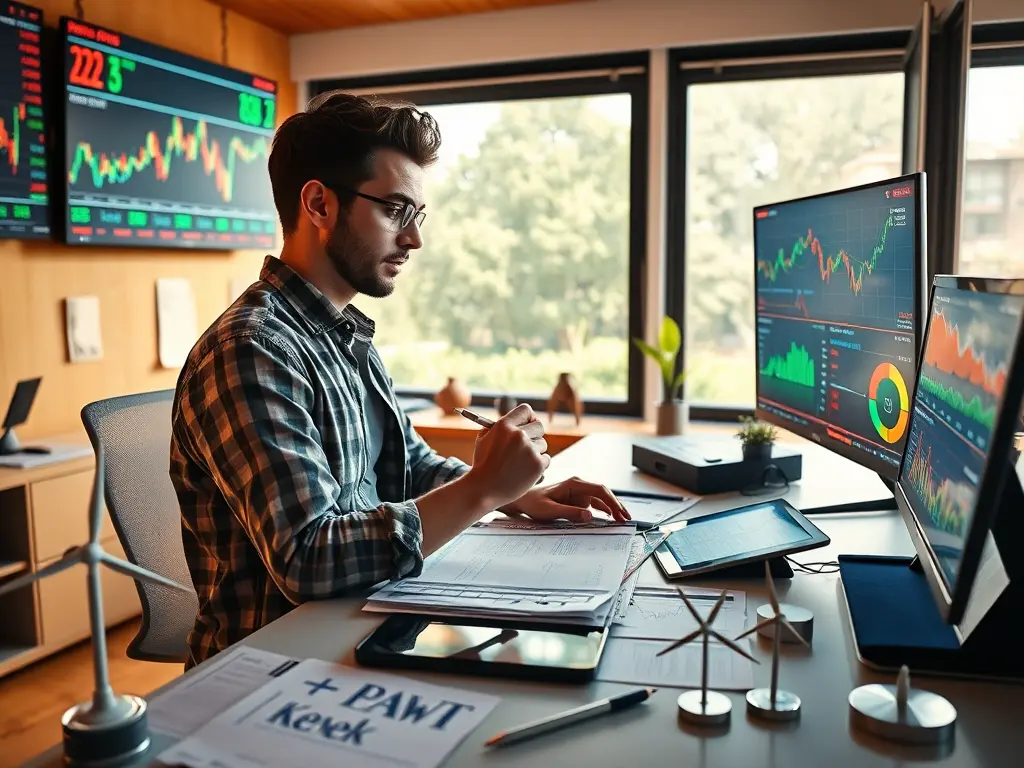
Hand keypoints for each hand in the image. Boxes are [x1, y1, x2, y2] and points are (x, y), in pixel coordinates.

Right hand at [467, 404, 549, 509]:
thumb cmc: (483, 465)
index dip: (528, 417)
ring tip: (520, 463)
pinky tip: (525, 471)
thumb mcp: (483, 439)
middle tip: (527, 444)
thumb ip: (499, 427)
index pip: (526, 410)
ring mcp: (530, 450)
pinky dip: (538, 465)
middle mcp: (519, 435)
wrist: (484, 490)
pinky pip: (546, 459)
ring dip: (535, 452)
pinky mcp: (538, 464)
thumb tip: (515, 421)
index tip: (527, 424)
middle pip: (539, 426)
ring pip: (543, 444)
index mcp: (504, 425)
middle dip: (534, 434)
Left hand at [502, 476, 631, 522]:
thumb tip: (590, 516)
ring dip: (613, 508)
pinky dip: (605, 511)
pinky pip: (596, 504)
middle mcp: (579, 486)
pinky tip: (612, 518)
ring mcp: (580, 493)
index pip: (599, 490)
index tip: (620, 513)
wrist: (524, 501)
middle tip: (627, 519)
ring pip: (602, 499)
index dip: (612, 501)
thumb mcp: (549, 511)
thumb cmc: (533, 503)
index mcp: (574, 484)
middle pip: (604, 494)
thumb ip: (569, 513)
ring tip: (622, 520)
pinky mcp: (578, 500)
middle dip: (617, 505)